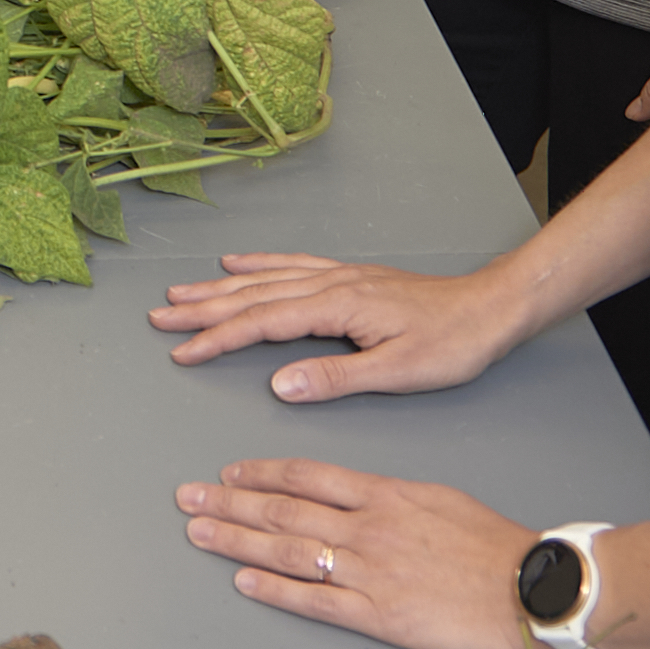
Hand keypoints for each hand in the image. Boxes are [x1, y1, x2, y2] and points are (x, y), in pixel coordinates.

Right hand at [147, 252, 539, 399]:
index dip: (218, 338)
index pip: (263, 324)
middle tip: (160, 319)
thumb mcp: (397, 372)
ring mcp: (338, 276)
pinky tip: (236, 263)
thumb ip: (336, 378)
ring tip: (180, 294)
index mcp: (338, 307)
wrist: (490, 309)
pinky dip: (258, 263)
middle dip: (203, 309)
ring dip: (219, 287)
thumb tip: (281, 385)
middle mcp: (330, 284)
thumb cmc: (452, 343)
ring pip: (265, 278)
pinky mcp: (349, 276)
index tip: (182, 352)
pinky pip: (291, 264)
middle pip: (253, 295)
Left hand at [174, 459, 536, 648]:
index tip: (230, 472)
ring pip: (288, 552)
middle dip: (229, 503)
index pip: (307, 476)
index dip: (261, 473)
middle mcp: (368, 528)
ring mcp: (370, 572)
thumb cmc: (494, 545)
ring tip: (198, 533)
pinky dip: (275, 591)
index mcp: (384, 494)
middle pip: (284, 511)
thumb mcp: (439, 497)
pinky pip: (315, 602)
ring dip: (236, 542)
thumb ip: (389, 495)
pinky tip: (243, 582)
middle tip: (187, 498)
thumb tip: (355, 493)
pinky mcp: (379, 616)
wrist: (532, 590)